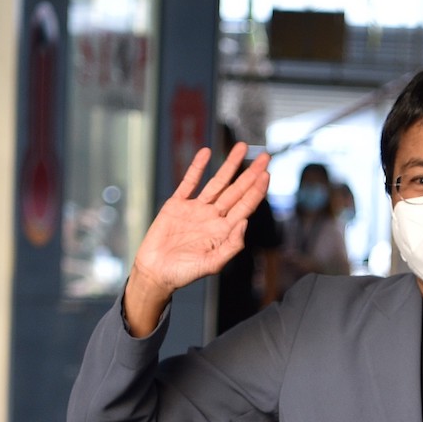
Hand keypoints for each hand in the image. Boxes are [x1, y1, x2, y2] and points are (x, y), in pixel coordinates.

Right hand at [129, 143, 268, 295]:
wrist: (155, 272)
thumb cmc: (184, 273)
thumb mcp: (212, 264)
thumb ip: (232, 245)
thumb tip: (245, 222)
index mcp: (224, 230)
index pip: (245, 206)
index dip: (257, 190)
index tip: (267, 174)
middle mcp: (213, 217)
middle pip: (236, 190)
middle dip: (251, 173)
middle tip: (266, 156)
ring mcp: (196, 209)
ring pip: (217, 182)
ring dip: (230, 165)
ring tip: (242, 148)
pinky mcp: (177, 204)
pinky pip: (189, 182)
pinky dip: (197, 167)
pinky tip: (206, 153)